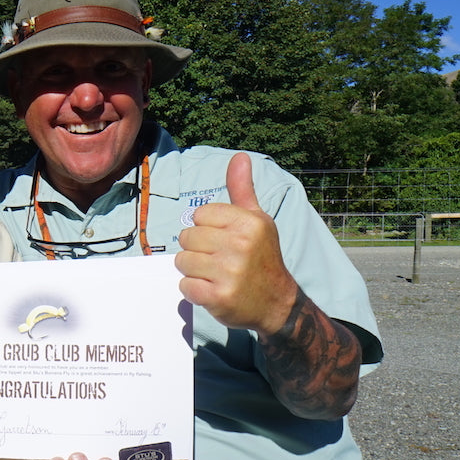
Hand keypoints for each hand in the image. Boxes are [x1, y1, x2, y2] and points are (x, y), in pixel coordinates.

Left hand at [175, 152, 297, 333]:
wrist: (277, 303)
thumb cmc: (262, 257)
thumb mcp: (257, 220)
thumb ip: (242, 189)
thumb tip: (239, 156)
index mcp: (249, 223)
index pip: (199, 215)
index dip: (206, 228)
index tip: (223, 240)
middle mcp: (240, 245)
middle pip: (187, 237)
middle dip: (197, 250)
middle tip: (218, 260)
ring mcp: (229, 272)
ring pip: (182, 261)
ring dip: (193, 270)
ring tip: (215, 275)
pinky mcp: (219, 297)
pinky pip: (185, 286)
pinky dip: (194, 290)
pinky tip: (213, 290)